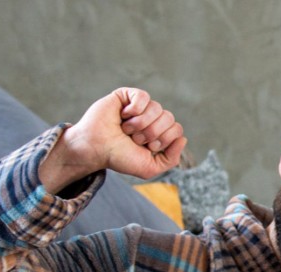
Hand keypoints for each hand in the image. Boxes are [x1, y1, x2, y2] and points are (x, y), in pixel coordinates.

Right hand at [39, 88, 187, 193]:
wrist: (97, 148)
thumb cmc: (120, 158)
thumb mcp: (150, 167)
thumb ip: (171, 159)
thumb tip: (183, 138)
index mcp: (159, 134)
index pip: (176, 130)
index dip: (163, 140)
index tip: (147, 148)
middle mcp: (152, 119)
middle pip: (169, 118)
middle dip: (152, 134)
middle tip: (134, 139)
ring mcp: (140, 107)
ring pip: (157, 108)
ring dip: (140, 124)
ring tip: (126, 130)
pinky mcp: (128, 95)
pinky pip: (143, 97)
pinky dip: (134, 110)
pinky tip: (123, 116)